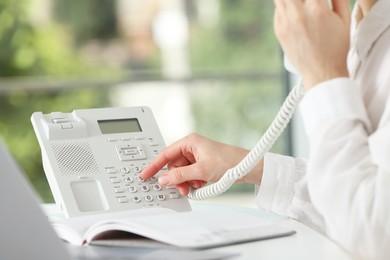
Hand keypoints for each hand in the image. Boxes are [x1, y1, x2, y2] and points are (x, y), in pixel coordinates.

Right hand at [141, 133, 262, 195]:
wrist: (247, 166)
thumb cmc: (228, 161)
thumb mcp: (201, 170)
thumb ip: (180, 176)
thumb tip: (163, 179)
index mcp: (189, 142)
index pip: (165, 154)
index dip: (154, 165)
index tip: (145, 174)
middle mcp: (192, 148)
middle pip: (174, 166)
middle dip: (177, 178)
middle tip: (182, 188)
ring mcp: (197, 156)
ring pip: (182, 172)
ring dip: (186, 181)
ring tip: (195, 186)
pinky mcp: (203, 164)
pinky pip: (190, 175)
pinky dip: (193, 181)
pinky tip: (202, 183)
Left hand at [273, 0, 350, 89]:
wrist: (322, 73)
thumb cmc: (336, 48)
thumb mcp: (344, 19)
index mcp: (317, 9)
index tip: (318, 0)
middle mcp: (298, 14)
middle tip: (310, 2)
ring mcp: (285, 22)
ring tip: (300, 4)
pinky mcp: (279, 30)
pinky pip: (278, 10)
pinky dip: (285, 6)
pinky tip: (295, 11)